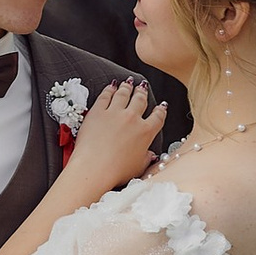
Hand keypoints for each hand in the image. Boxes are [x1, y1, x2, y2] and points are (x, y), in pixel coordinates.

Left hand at [65, 78, 159, 198]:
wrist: (94, 168)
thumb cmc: (115, 172)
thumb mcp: (138, 167)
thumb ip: (146, 158)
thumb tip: (150, 155)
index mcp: (145, 132)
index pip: (158, 117)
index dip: (161, 109)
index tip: (161, 106)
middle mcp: (132, 119)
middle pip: (140, 100)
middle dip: (143, 92)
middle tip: (143, 87)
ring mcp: (114, 113)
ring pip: (124, 94)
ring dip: (128, 87)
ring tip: (129, 82)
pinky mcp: (97, 111)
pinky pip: (106, 95)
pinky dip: (110, 89)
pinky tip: (111, 86)